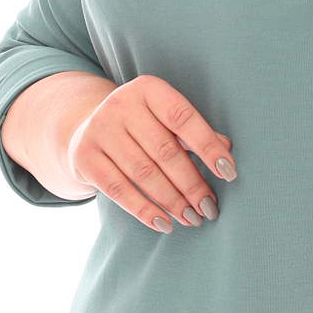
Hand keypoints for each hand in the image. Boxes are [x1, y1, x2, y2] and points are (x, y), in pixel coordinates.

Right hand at [66, 73, 235, 232]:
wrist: (89, 127)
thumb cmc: (143, 125)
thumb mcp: (166, 119)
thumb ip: (194, 132)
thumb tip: (226, 148)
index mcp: (148, 88)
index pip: (183, 118)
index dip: (208, 147)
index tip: (228, 173)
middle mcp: (121, 104)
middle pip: (165, 151)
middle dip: (192, 184)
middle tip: (209, 207)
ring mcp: (99, 130)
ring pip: (144, 173)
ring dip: (172, 201)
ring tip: (192, 218)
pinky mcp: (84, 157)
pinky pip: (118, 190)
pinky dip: (144, 210)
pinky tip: (164, 224)